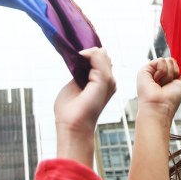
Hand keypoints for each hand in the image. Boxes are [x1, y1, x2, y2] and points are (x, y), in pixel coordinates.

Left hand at [54, 47, 115, 163]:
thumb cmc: (70, 111)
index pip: (101, 60)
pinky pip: (98, 57)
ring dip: (87, 54)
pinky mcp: (104, 80)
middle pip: (103, 55)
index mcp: (103, 83)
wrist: (72, 126)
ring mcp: (108, 81)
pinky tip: (79, 59)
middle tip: (75, 61)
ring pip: (102, 55)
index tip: (76, 57)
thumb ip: (81, 72)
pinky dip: (87, 55)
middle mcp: (109, 82)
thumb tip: (83, 57)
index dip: (88, 55)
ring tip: (76, 61)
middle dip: (88, 53)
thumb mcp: (75, 85)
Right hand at [137, 57, 180, 118]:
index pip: (174, 64)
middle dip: (173, 72)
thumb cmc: (169, 100)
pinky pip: (160, 60)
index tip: (175, 81)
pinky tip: (156, 80)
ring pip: (166, 60)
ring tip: (160, 84)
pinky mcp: (144, 70)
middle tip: (166, 84)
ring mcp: (150, 71)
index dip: (177, 71)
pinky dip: (162, 71)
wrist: (159, 106)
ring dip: (168, 74)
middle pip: (171, 60)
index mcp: (165, 77)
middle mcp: (157, 73)